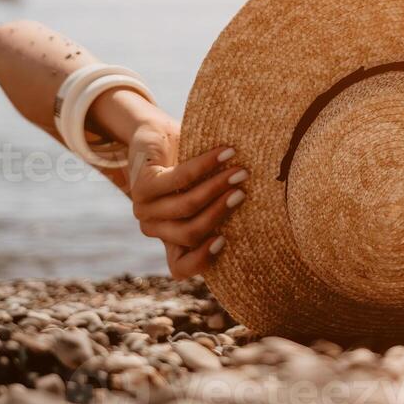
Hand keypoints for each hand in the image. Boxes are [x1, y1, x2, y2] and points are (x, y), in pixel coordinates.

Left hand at [117, 111, 247, 279]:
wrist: (153, 135)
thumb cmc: (187, 166)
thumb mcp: (201, 192)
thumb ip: (217, 207)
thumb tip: (261, 213)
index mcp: (169, 239)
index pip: (180, 268)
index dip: (202, 260)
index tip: (226, 240)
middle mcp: (153, 228)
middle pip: (190, 233)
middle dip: (221, 212)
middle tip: (243, 192)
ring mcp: (144, 208)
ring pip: (187, 206)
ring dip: (218, 186)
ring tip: (240, 171)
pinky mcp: (142, 183)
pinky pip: (181, 177)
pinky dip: (207, 165)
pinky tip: (226, 154)